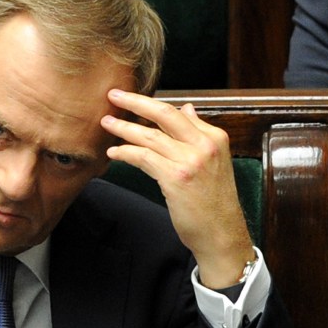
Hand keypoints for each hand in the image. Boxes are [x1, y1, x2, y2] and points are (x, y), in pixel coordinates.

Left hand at [101, 89, 254, 288]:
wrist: (221, 233)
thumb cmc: (213, 201)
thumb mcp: (212, 162)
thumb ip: (197, 134)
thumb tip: (186, 108)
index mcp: (214, 137)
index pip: (176, 113)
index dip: (150, 105)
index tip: (130, 99)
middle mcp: (204, 144)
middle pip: (164, 114)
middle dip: (135, 101)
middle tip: (113, 94)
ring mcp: (190, 160)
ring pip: (149, 136)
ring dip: (123, 128)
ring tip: (106, 123)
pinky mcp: (176, 177)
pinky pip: (143, 157)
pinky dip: (125, 153)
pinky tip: (113, 153)